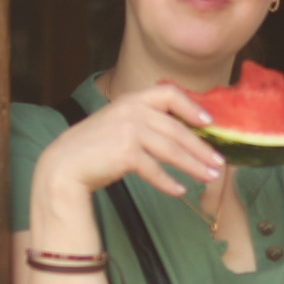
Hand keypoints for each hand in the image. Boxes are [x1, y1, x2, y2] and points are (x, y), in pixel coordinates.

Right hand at [33, 83, 224, 201]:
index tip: (209, 122)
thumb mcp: (118, 122)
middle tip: (219, 163)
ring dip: (194, 166)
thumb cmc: (95, 147)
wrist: (64, 164)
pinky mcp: (125, 153)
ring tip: (210, 177)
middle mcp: (132, 110)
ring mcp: (128, 130)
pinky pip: (155, 169)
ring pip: (172, 150)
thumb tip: (182, 133)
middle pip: (177, 130)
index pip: (169, 93)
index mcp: (132, 99)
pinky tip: (180, 191)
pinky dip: (168, 182)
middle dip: (202, 148)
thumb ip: (144, 120)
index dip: (191, 106)